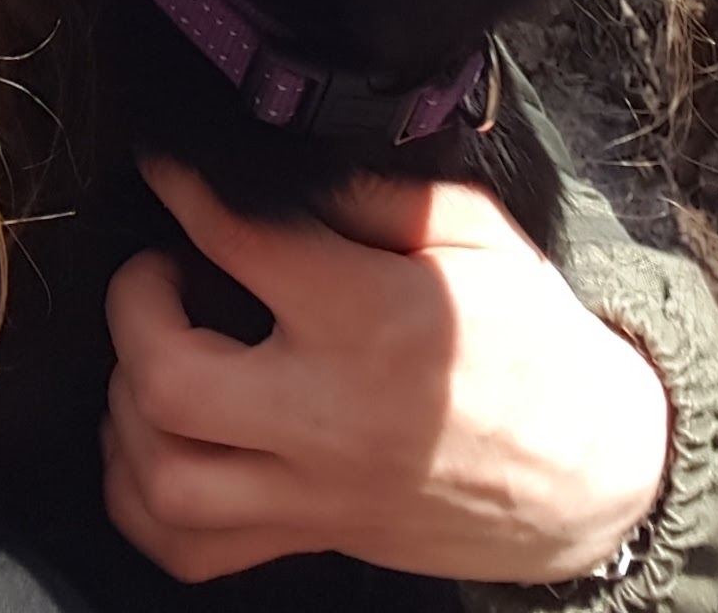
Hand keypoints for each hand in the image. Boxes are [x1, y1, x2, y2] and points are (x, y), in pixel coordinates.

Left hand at [101, 158, 670, 585]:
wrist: (591, 470)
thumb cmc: (534, 342)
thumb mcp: (477, 235)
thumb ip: (377, 195)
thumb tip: (285, 166)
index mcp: (369, 317)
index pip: (240, 241)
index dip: (183, 188)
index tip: (163, 165)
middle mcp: (328, 412)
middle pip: (168, 378)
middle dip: (133, 307)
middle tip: (155, 271)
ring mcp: (315, 491)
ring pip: (163, 478)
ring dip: (126, 411)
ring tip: (150, 359)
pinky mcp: (314, 539)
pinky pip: (192, 551)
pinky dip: (145, 503)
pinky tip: (154, 447)